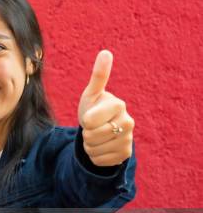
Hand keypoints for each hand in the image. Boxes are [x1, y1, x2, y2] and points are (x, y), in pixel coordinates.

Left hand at [78, 50, 134, 166]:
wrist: (104, 130)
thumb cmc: (95, 108)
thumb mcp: (92, 94)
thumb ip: (99, 76)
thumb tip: (105, 52)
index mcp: (118, 105)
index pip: (89, 121)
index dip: (85, 121)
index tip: (90, 116)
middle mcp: (128, 122)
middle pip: (91, 136)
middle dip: (86, 134)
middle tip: (94, 127)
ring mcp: (129, 140)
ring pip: (94, 149)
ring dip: (90, 145)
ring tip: (97, 136)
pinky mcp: (125, 155)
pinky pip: (99, 160)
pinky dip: (95, 156)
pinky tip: (102, 147)